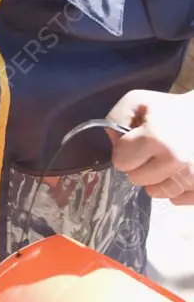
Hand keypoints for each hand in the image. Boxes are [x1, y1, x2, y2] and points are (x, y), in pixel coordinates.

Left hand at [107, 89, 193, 204]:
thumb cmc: (170, 109)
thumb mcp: (138, 102)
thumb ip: (116, 119)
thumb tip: (114, 142)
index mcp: (157, 137)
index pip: (121, 162)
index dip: (125, 150)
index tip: (137, 140)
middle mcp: (177, 160)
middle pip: (136, 179)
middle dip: (140, 165)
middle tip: (154, 150)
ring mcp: (193, 176)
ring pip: (156, 193)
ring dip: (157, 178)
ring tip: (168, 159)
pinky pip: (176, 199)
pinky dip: (175, 187)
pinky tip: (180, 170)